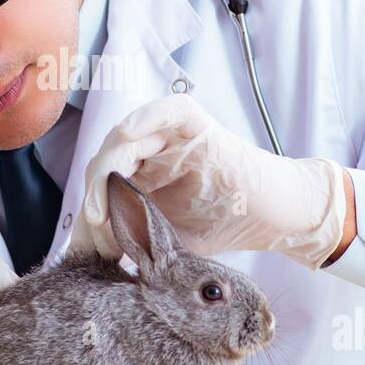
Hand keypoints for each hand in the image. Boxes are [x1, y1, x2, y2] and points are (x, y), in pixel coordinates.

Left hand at [69, 94, 347, 268]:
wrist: (272, 219)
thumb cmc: (222, 227)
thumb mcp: (168, 242)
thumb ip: (134, 242)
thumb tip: (94, 253)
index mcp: (141, 174)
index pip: (102, 180)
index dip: (92, 207)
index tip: (92, 242)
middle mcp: (153, 150)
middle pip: (109, 157)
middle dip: (96, 189)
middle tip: (96, 221)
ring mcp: (174, 137)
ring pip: (129, 135)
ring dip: (110, 163)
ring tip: (105, 196)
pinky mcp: (199, 127)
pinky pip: (169, 111)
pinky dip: (147, 116)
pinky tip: (128, 133)